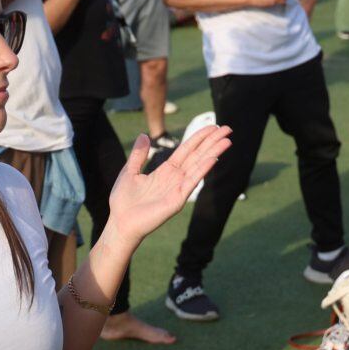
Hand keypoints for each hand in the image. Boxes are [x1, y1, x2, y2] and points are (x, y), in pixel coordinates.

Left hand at [104, 127, 232, 240]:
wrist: (120, 222)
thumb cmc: (123, 201)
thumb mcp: (129, 171)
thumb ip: (138, 154)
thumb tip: (144, 135)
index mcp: (165, 171)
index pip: (187, 150)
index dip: (199, 138)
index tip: (213, 126)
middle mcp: (175, 178)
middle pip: (197, 155)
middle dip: (212, 141)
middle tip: (228, 129)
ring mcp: (178, 189)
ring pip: (198, 166)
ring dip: (213, 153)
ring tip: (227, 140)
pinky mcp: (177, 200)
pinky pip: (192, 182)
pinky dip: (202, 170)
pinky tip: (213, 159)